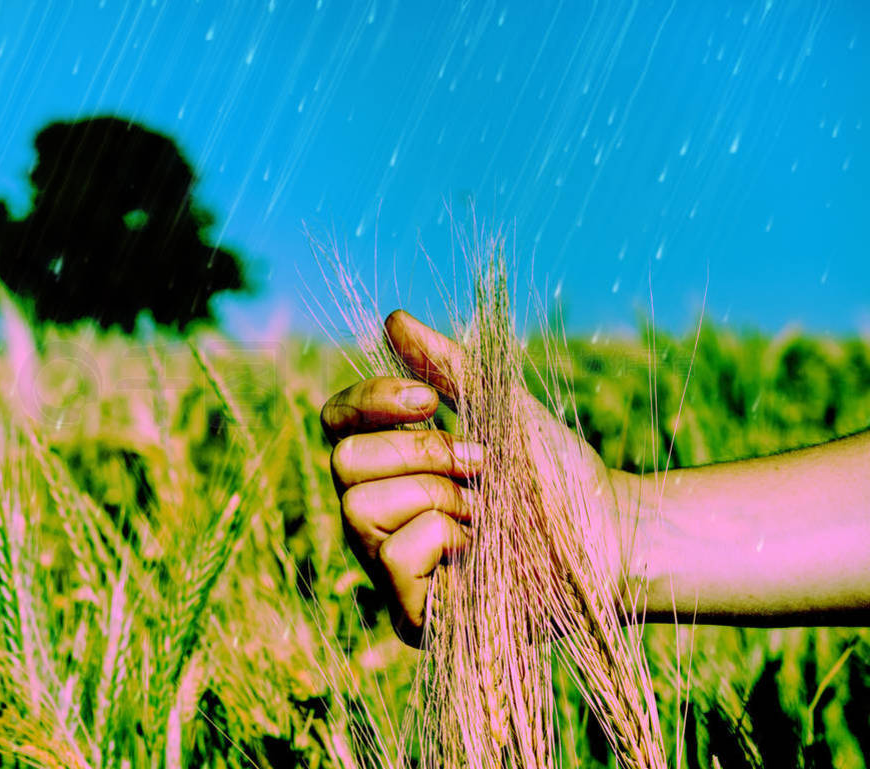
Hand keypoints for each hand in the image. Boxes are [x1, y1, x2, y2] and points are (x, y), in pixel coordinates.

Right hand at [322, 310, 624, 645]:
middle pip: (343, 460)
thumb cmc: (554, 473)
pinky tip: (478, 549)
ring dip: (436, 495)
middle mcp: (378, 513)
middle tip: (480, 464)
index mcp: (390, 464)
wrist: (608, 533)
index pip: (335, 423)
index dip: (368, 401)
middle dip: (419, 452)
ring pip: (359, 507)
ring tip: (484, 510)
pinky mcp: (411, 613)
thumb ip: (445, 366)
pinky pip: (392, 557)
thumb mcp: (498, 406)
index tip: (428, 399)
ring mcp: (389, 566)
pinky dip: (442, 539)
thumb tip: (394, 319)